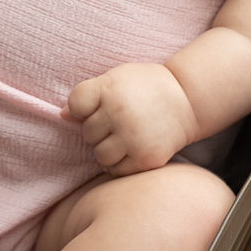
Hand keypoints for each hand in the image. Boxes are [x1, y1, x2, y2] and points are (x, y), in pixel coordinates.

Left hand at [64, 63, 198, 175]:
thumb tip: (63, 116)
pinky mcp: (146, 158)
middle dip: (98, 130)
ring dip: (107, 150)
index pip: (76, 104)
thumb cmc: (146, 88)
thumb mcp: (116, 79)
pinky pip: (117, 170)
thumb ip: (89, 94)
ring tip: (122, 139)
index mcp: (110, 88)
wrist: (187, 101)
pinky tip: (131, 150)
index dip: (83, 108)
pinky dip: (120, 164)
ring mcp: (134, 138)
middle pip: (87, 133)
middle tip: (118, 122)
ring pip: (100, 155)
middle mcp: (120, 113)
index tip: (99, 105)